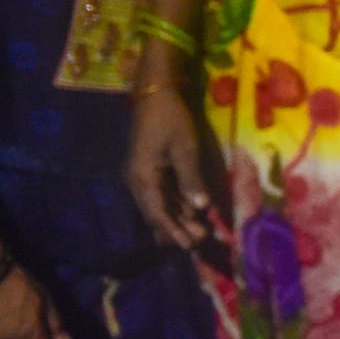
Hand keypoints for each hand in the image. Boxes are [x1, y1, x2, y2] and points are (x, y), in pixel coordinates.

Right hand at [123, 89, 211, 247]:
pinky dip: (177, 203)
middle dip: (178, 229)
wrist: (154, 92)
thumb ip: (191, 178)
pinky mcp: (151, 168)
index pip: (158, 213)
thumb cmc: (170, 118)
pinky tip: (192, 212)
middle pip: (157, 212)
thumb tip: (200, 207)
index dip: (174, 231)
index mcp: (142, 177)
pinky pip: (163, 192)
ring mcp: (143, 175)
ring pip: (161, 204)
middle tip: (201, 242)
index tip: (189, 245)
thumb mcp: (185, 147)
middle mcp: (138, 181)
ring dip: (179, 218)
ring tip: (201, 232)